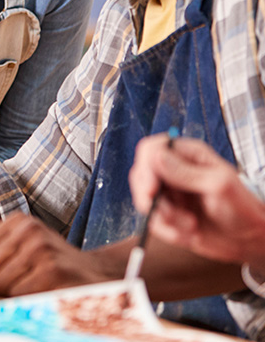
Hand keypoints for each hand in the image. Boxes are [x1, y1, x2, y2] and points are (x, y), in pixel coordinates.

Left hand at [0, 213, 115, 295]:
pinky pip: (19, 294)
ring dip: (11, 293)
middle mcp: (28, 230)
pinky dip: (26, 299)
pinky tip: (41, 291)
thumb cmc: (52, 263)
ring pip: (1, 282)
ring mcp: (40, 248)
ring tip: (30, 287)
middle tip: (11, 288)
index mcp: (17, 221)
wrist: (95, 273)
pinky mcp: (52, 270)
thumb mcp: (24, 247)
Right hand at [129, 135, 264, 265]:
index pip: (151, 149)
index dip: (146, 167)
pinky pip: (152, 221)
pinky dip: (167, 231)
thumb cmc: (243, 209)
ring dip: (164, 218)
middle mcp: (174, 170)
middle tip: (169, 215)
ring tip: (190, 225)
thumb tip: (156, 156)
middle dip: (151, 198)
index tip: (152, 190)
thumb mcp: (218, 186)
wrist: (250, 242)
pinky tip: (188, 235)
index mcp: (187, 155)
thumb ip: (186, 172)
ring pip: (144, 199)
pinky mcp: (167, 213)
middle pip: (140, 174)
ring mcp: (169, 192)